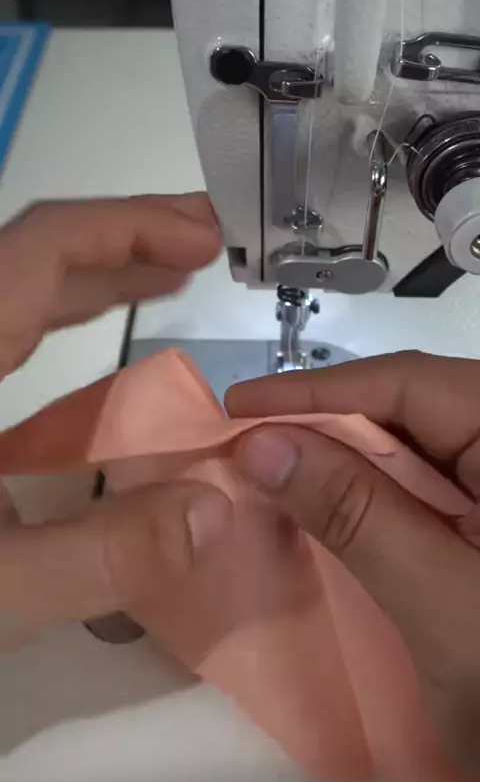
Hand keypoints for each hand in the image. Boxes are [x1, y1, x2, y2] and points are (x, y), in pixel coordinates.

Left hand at [0, 194, 230, 648]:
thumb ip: (100, 556)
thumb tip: (215, 513)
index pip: (39, 247)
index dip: (130, 226)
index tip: (203, 238)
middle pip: (27, 255)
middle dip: (122, 241)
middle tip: (202, 244)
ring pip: (11, 291)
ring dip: (92, 278)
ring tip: (167, 277)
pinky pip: (1, 333)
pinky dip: (56, 321)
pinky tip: (90, 352)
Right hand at [226, 352, 479, 773]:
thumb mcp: (441, 603)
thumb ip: (357, 514)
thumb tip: (263, 444)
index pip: (413, 385)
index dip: (320, 389)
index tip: (240, 405)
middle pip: (413, 411)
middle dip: (326, 425)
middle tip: (246, 447)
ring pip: (415, 450)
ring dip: (343, 463)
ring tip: (271, 474)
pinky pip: (424, 492)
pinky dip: (371, 498)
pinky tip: (326, 511)